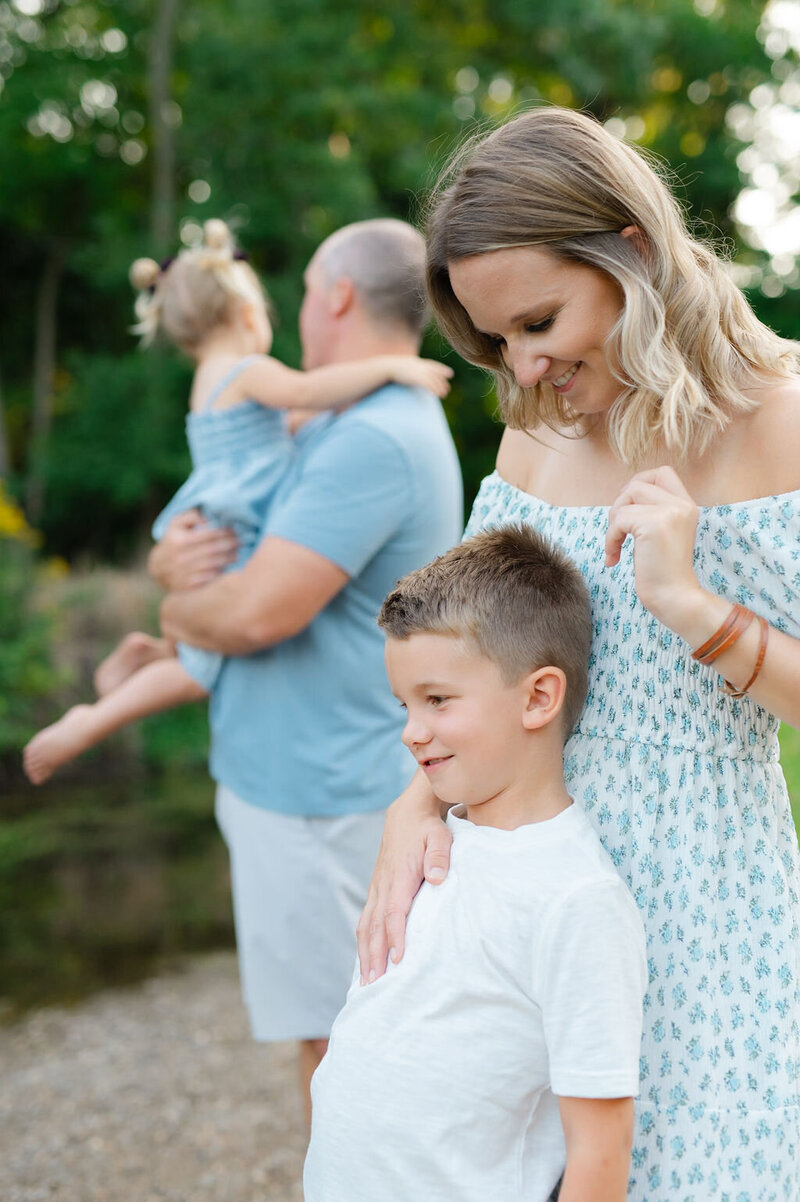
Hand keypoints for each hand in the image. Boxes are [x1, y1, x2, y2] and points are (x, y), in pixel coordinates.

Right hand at [148, 509, 237, 590]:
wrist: (159, 568)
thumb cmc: (172, 541)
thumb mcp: (176, 524)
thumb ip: (191, 515)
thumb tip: (207, 519)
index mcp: (179, 541)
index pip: (208, 535)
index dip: (224, 533)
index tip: (234, 531)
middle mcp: (181, 558)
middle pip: (213, 550)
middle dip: (229, 546)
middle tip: (240, 543)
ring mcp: (184, 573)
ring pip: (213, 565)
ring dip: (228, 559)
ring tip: (236, 555)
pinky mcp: (187, 586)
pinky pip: (208, 580)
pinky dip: (220, 574)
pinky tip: (228, 569)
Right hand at [356, 781, 451, 983]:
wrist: (408, 814)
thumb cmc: (427, 828)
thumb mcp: (440, 836)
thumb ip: (439, 857)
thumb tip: (438, 878)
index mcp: (399, 877)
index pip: (394, 912)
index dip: (395, 937)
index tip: (397, 961)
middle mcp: (383, 885)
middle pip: (375, 925)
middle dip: (373, 956)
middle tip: (374, 985)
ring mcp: (377, 888)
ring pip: (366, 925)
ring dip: (365, 953)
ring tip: (366, 981)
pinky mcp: (377, 889)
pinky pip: (366, 919)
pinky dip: (364, 941)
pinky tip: (366, 958)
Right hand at [384, 356, 453, 397]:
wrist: (390, 367)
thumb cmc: (393, 367)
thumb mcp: (403, 365)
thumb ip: (408, 368)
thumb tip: (408, 373)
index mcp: (419, 362)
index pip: (434, 365)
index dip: (443, 369)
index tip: (450, 374)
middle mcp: (422, 366)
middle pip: (436, 374)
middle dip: (442, 382)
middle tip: (447, 389)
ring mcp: (421, 372)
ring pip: (435, 380)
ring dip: (440, 388)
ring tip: (444, 394)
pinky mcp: (419, 378)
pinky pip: (430, 385)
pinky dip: (435, 390)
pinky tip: (437, 395)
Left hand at [605, 466, 703, 628]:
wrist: (674, 598)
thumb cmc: (662, 573)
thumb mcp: (661, 534)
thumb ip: (651, 512)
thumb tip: (622, 496)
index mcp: (687, 506)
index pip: (663, 473)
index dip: (639, 482)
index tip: (628, 508)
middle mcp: (682, 505)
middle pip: (638, 483)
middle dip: (620, 504)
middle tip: (619, 530)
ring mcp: (670, 513)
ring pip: (626, 500)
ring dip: (613, 523)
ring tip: (616, 545)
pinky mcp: (654, 525)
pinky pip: (618, 520)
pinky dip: (610, 539)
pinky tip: (614, 558)